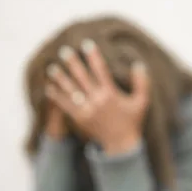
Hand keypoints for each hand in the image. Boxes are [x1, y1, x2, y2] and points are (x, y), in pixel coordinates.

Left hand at [44, 39, 149, 154]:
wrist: (121, 145)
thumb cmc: (132, 121)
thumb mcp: (141, 102)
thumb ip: (142, 83)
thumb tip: (138, 64)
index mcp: (111, 94)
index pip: (101, 71)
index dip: (93, 57)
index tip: (87, 44)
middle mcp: (97, 101)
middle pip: (82, 78)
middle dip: (73, 63)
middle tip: (64, 50)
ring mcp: (87, 110)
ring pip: (71, 91)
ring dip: (60, 78)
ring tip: (52, 67)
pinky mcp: (80, 119)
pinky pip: (65, 106)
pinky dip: (57, 96)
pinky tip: (49, 87)